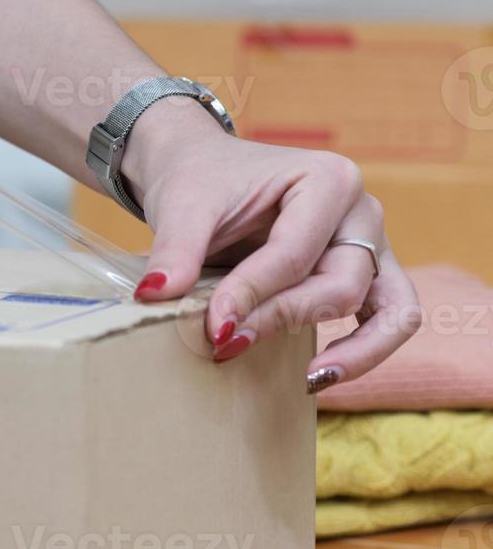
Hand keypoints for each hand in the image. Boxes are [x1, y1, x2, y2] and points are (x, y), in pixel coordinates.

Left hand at [122, 101, 421, 393]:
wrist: (200, 168)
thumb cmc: (198, 180)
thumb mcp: (181, 207)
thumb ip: (176, 251)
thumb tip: (156, 297)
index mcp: (327, 178)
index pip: (294, 254)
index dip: (252, 295)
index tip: (213, 328)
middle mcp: (360, 210)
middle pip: (341, 284)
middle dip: (283, 318)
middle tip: (227, 343)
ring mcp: (370, 243)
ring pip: (391, 308)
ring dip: (355, 351)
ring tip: (308, 380)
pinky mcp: (364, 272)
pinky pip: (390, 317)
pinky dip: (366, 348)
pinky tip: (318, 375)